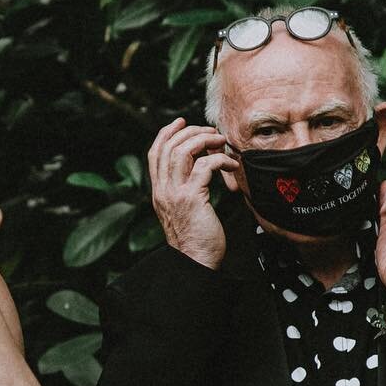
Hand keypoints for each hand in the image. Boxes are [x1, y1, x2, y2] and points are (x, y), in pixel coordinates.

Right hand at [148, 118, 236, 270]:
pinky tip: (230, 164)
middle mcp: (163, 190)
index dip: (166, 133)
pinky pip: (205, 166)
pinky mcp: (193, 198)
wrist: (195, 262)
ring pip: (183, 151)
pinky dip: (220, 160)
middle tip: (211, 133)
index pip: (154, 153)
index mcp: (158, 191)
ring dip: (205, 140)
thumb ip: (183, 189)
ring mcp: (175, 193)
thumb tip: (198, 167)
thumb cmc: (195, 239)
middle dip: (191, 132)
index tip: (181, 123)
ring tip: (220, 142)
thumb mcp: (182, 210)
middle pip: (169, 146)